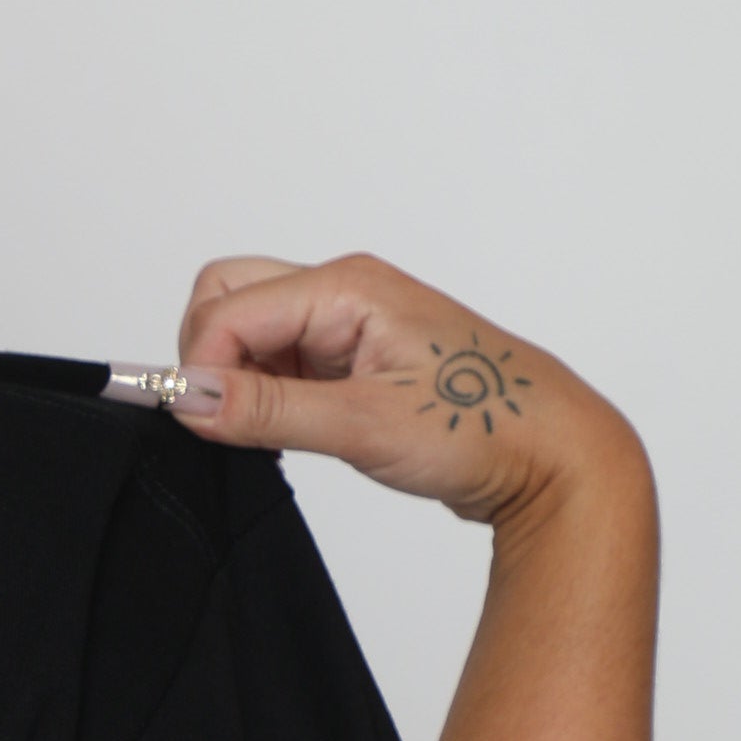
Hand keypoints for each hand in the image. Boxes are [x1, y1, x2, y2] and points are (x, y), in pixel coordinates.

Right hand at [170, 252, 643, 532]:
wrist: (549, 453)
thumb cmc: (483, 426)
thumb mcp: (362, 425)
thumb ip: (266, 409)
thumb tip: (191, 399)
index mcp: (346, 286)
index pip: (227, 312)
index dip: (202, 370)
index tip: (203, 426)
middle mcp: (342, 292)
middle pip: (227, 299)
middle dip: (210, 359)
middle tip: (230, 421)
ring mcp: (346, 324)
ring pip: (249, 331)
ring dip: (240, 379)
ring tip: (274, 432)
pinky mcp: (351, 358)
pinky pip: (279, 361)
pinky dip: (264, 394)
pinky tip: (290, 431)